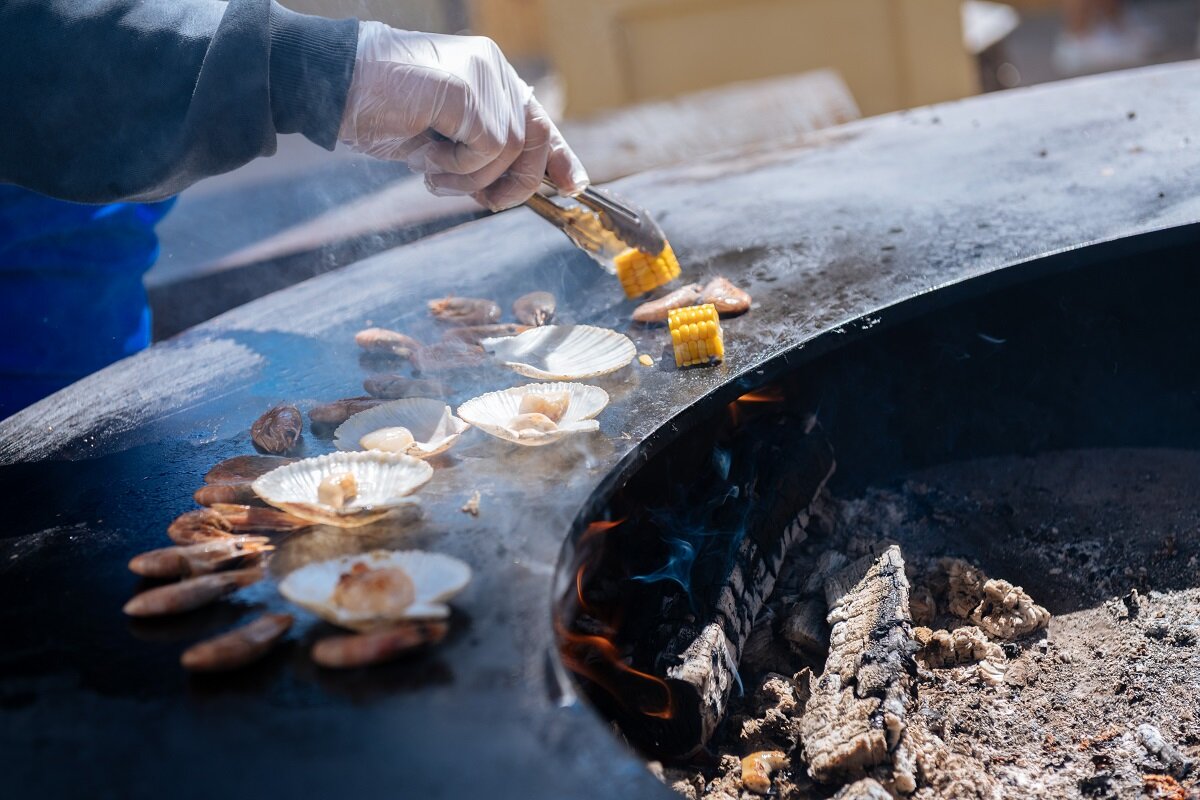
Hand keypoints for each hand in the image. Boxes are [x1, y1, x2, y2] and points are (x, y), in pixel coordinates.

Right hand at [338, 22, 588, 209]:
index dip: (558, 155)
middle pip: (535, 137)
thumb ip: (476, 157)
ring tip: (433, 171)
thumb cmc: (377, 113)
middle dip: (517, 182)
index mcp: (489, 77)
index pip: (538, 119)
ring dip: (472, 178)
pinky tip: (427, 156)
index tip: (574, 186)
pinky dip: (460, 167)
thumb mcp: (438, 144)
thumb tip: (508, 189)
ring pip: (511, 149)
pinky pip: (489, 148)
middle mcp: (493, 69)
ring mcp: (483, 75)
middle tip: (484, 201)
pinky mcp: (467, 89)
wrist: (333, 87)